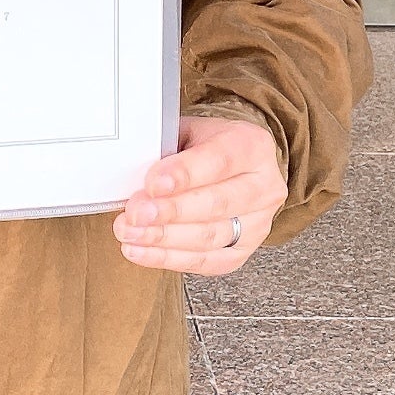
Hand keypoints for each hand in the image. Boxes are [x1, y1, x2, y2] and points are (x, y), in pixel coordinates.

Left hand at [114, 114, 284, 274]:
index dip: (184, 175)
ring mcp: (257, 224)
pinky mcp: (242, 252)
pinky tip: (141, 250)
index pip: (219, 161)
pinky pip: (204, 261)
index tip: (153, 184)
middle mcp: (263, 187)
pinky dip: (167, 258)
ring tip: (131, 232)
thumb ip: (167, 149)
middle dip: (170, 212)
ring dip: (164, 238)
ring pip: (209, 237)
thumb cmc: (207, 148)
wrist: (232, 168)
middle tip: (137, 213)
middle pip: (216, 204)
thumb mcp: (190, 133)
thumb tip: (133, 172)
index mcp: (251, 146)